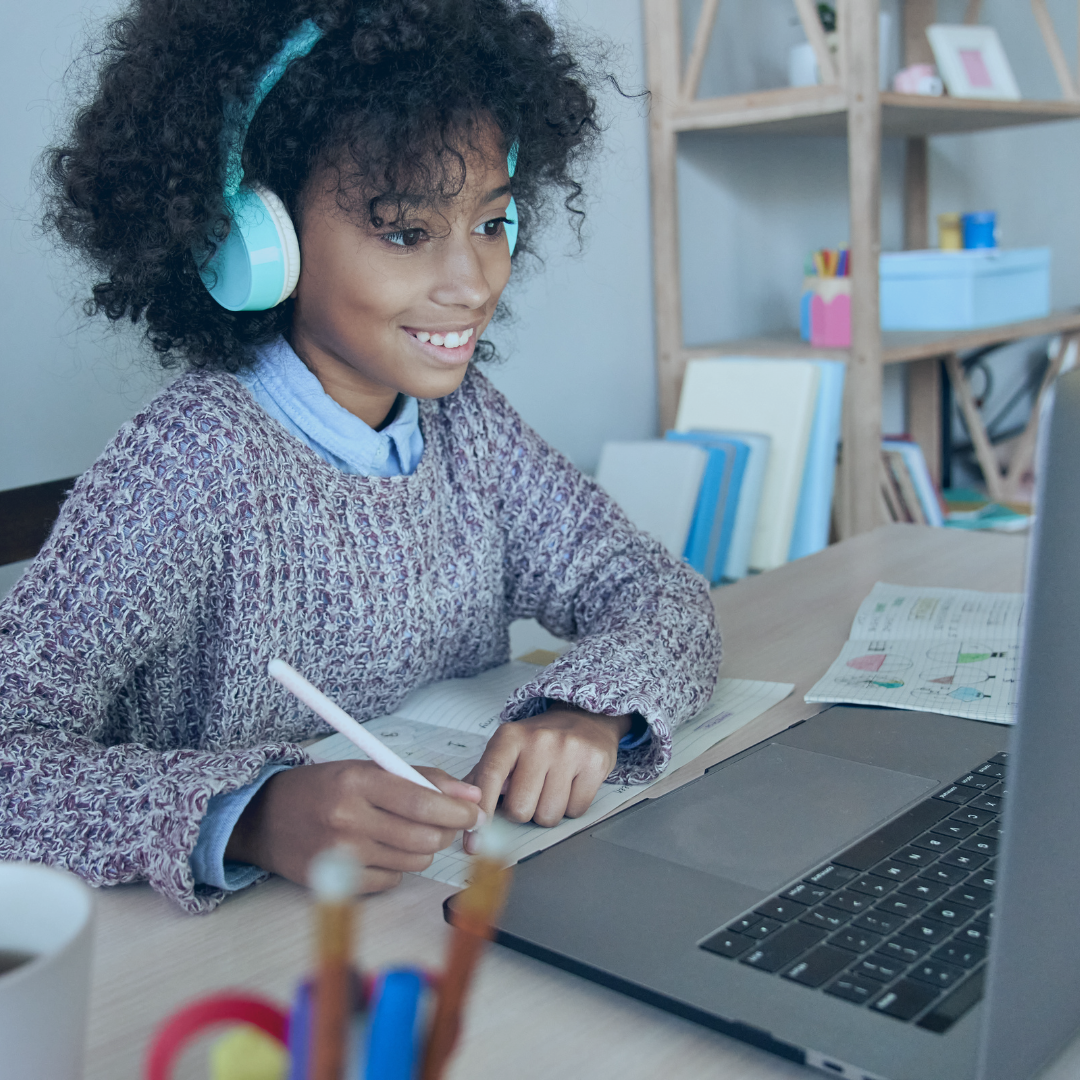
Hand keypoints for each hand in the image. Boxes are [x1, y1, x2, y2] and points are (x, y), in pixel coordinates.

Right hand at [225, 762, 482, 892]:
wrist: (264, 818)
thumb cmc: (322, 789)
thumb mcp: (367, 768)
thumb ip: (421, 778)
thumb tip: (470, 796)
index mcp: (357, 781)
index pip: (422, 800)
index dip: (457, 810)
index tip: (474, 812)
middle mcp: (348, 818)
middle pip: (423, 836)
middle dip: (446, 832)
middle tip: (447, 824)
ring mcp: (341, 854)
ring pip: (414, 860)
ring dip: (424, 848)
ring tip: (408, 832)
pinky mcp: (337, 881)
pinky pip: (391, 880)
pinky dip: (397, 867)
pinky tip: (381, 850)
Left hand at [462, 707, 631, 852]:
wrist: (584, 717)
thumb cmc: (538, 741)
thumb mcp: (506, 748)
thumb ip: (482, 776)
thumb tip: (464, 809)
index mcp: (509, 737)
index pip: (489, 778)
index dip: (481, 813)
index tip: (475, 841)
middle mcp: (539, 740)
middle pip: (520, 809)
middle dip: (523, 811)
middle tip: (530, 793)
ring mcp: (569, 750)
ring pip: (549, 815)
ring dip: (548, 811)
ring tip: (551, 787)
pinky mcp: (595, 762)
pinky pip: (576, 811)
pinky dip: (571, 807)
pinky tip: (571, 785)